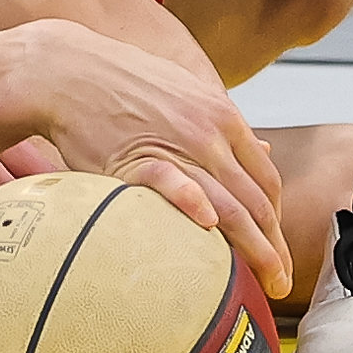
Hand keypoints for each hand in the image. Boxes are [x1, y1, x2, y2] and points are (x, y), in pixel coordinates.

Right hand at [22, 21, 288, 295]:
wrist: (70, 69)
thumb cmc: (124, 84)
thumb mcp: (187, 93)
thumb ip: (225, 126)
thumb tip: (264, 150)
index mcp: (223, 116)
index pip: (267, 178)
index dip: (277, 220)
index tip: (276, 247)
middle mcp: (209, 131)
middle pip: (255, 200)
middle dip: (274, 246)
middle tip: (281, 282)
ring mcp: (176, 143)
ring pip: (228, 204)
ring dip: (254, 249)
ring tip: (266, 283)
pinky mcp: (137, 157)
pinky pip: (174, 183)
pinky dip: (194, 204)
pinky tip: (207, 228)